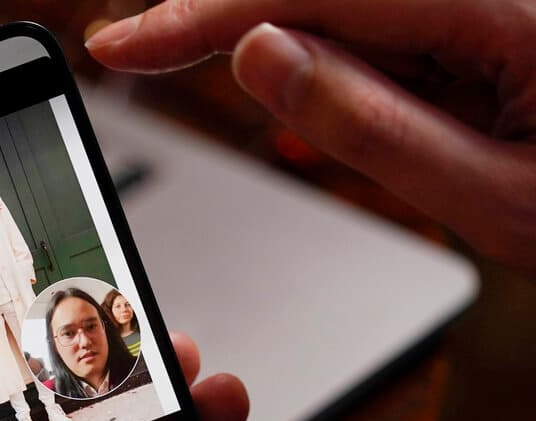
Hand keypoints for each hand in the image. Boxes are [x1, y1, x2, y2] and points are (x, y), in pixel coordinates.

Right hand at [86, 0, 535, 271]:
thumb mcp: (491, 200)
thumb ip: (369, 127)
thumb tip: (261, 57)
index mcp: (507, 6)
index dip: (203, 15)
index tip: (125, 43)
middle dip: (218, 17)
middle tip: (139, 53)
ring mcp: (485, 4)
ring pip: (342, 7)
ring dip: (270, 46)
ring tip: (210, 84)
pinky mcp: (483, 23)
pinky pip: (383, 29)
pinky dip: (325, 67)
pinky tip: (294, 101)